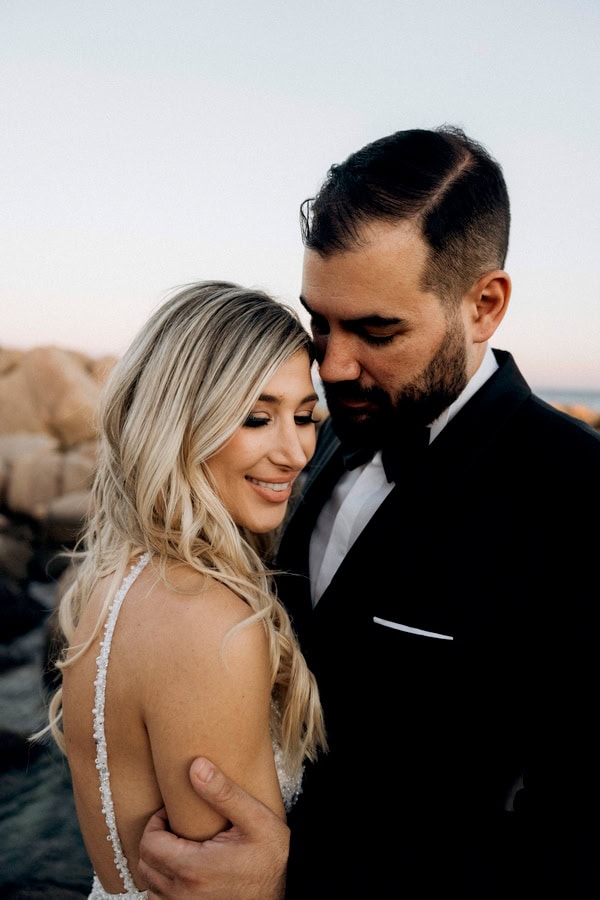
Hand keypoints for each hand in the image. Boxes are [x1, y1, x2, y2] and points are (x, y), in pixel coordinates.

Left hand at [138, 757, 289, 899]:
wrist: (291, 888)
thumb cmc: (274, 856)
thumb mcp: (255, 818)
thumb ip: (223, 793)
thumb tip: (196, 766)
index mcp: (193, 868)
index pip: (149, 843)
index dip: (156, 823)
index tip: (173, 814)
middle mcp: (184, 895)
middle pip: (146, 864)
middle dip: (156, 840)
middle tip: (177, 827)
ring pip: (151, 886)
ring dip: (159, 865)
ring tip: (181, 848)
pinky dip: (166, 887)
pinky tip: (186, 872)